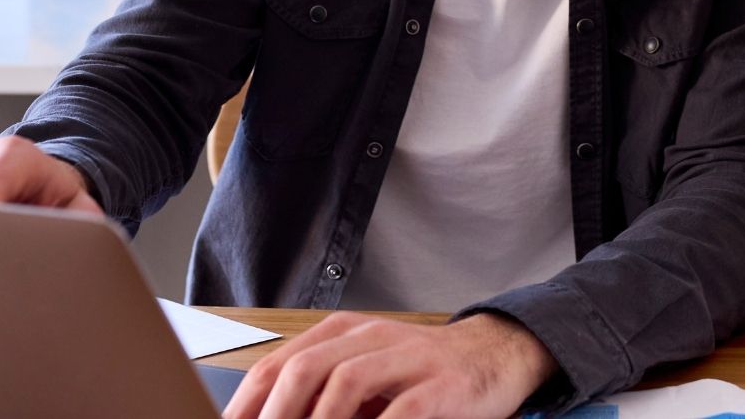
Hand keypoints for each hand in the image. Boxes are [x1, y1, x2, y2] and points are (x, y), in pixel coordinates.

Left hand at [224, 312, 555, 418]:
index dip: (248, 405)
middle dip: (274, 415)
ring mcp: (407, 358)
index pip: (279, 365)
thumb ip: (321, 396)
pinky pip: (401, 411)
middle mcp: (370, 337)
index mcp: (344, 333)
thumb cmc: (420, 373)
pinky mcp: (440, 386)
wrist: (496, 354)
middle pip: (305, 369)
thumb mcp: (365, 373)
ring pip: (345, 383)